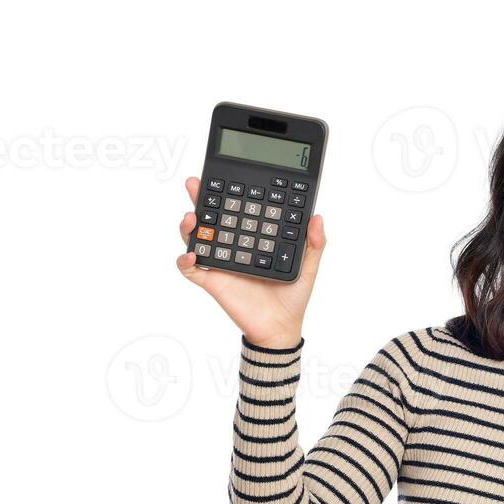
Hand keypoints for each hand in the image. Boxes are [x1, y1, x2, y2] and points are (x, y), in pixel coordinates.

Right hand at [174, 176, 325, 346]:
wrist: (281, 327)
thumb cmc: (292, 297)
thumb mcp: (308, 266)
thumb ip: (314, 242)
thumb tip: (318, 217)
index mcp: (252, 237)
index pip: (237, 208)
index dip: (229, 191)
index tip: (226, 175)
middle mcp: (233, 245)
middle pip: (211, 216)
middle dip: (200, 198)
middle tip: (195, 183)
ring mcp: (220, 262)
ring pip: (196, 237)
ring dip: (189, 225)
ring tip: (191, 216)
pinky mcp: (212, 281)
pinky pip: (190, 269)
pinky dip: (185, 260)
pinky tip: (191, 252)